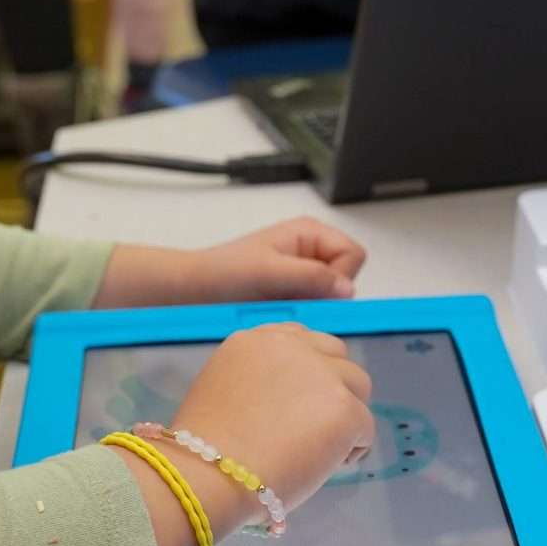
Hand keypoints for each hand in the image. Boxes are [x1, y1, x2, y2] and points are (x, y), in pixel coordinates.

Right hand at [169, 322, 374, 520]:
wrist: (208, 477)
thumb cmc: (204, 452)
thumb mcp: (224, 393)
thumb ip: (259, 383)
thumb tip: (290, 403)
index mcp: (256, 340)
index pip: (301, 340)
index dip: (306, 373)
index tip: (298, 402)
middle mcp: (292, 346)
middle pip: (335, 356)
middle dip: (332, 388)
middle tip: (314, 427)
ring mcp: (322, 375)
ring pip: (357, 386)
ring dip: (345, 415)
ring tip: (320, 451)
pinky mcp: (344, 408)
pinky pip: (365, 427)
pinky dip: (352, 450)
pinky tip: (326, 468)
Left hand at [179, 217, 366, 301]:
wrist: (193, 288)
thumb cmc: (226, 273)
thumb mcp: (269, 272)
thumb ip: (311, 277)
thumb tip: (348, 290)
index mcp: (310, 232)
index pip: (353, 254)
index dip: (340, 277)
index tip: (313, 293)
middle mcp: (312, 248)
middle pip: (345, 277)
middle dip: (324, 295)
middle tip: (292, 301)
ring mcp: (302, 271)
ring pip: (330, 296)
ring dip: (310, 306)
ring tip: (280, 307)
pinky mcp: (292, 290)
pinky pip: (313, 306)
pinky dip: (300, 313)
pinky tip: (277, 313)